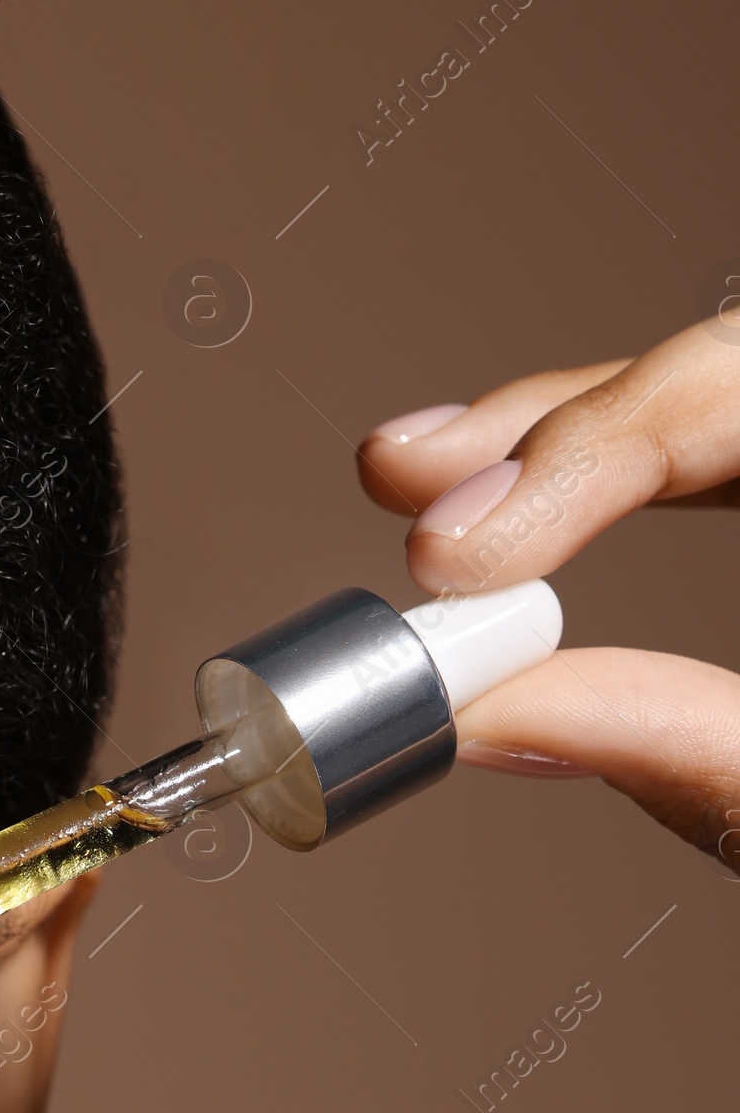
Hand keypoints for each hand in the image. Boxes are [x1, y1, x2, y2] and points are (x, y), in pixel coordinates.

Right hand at [356, 319, 739, 860]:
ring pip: (687, 399)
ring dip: (542, 435)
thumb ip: (674, 740)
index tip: (457, 550)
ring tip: (411, 477)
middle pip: (700, 371)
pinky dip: (592, 475)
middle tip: (405, 486)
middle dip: (543, 424)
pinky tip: (491, 499)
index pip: (730, 393)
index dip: (582, 452)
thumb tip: (486, 716)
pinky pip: (702, 453)